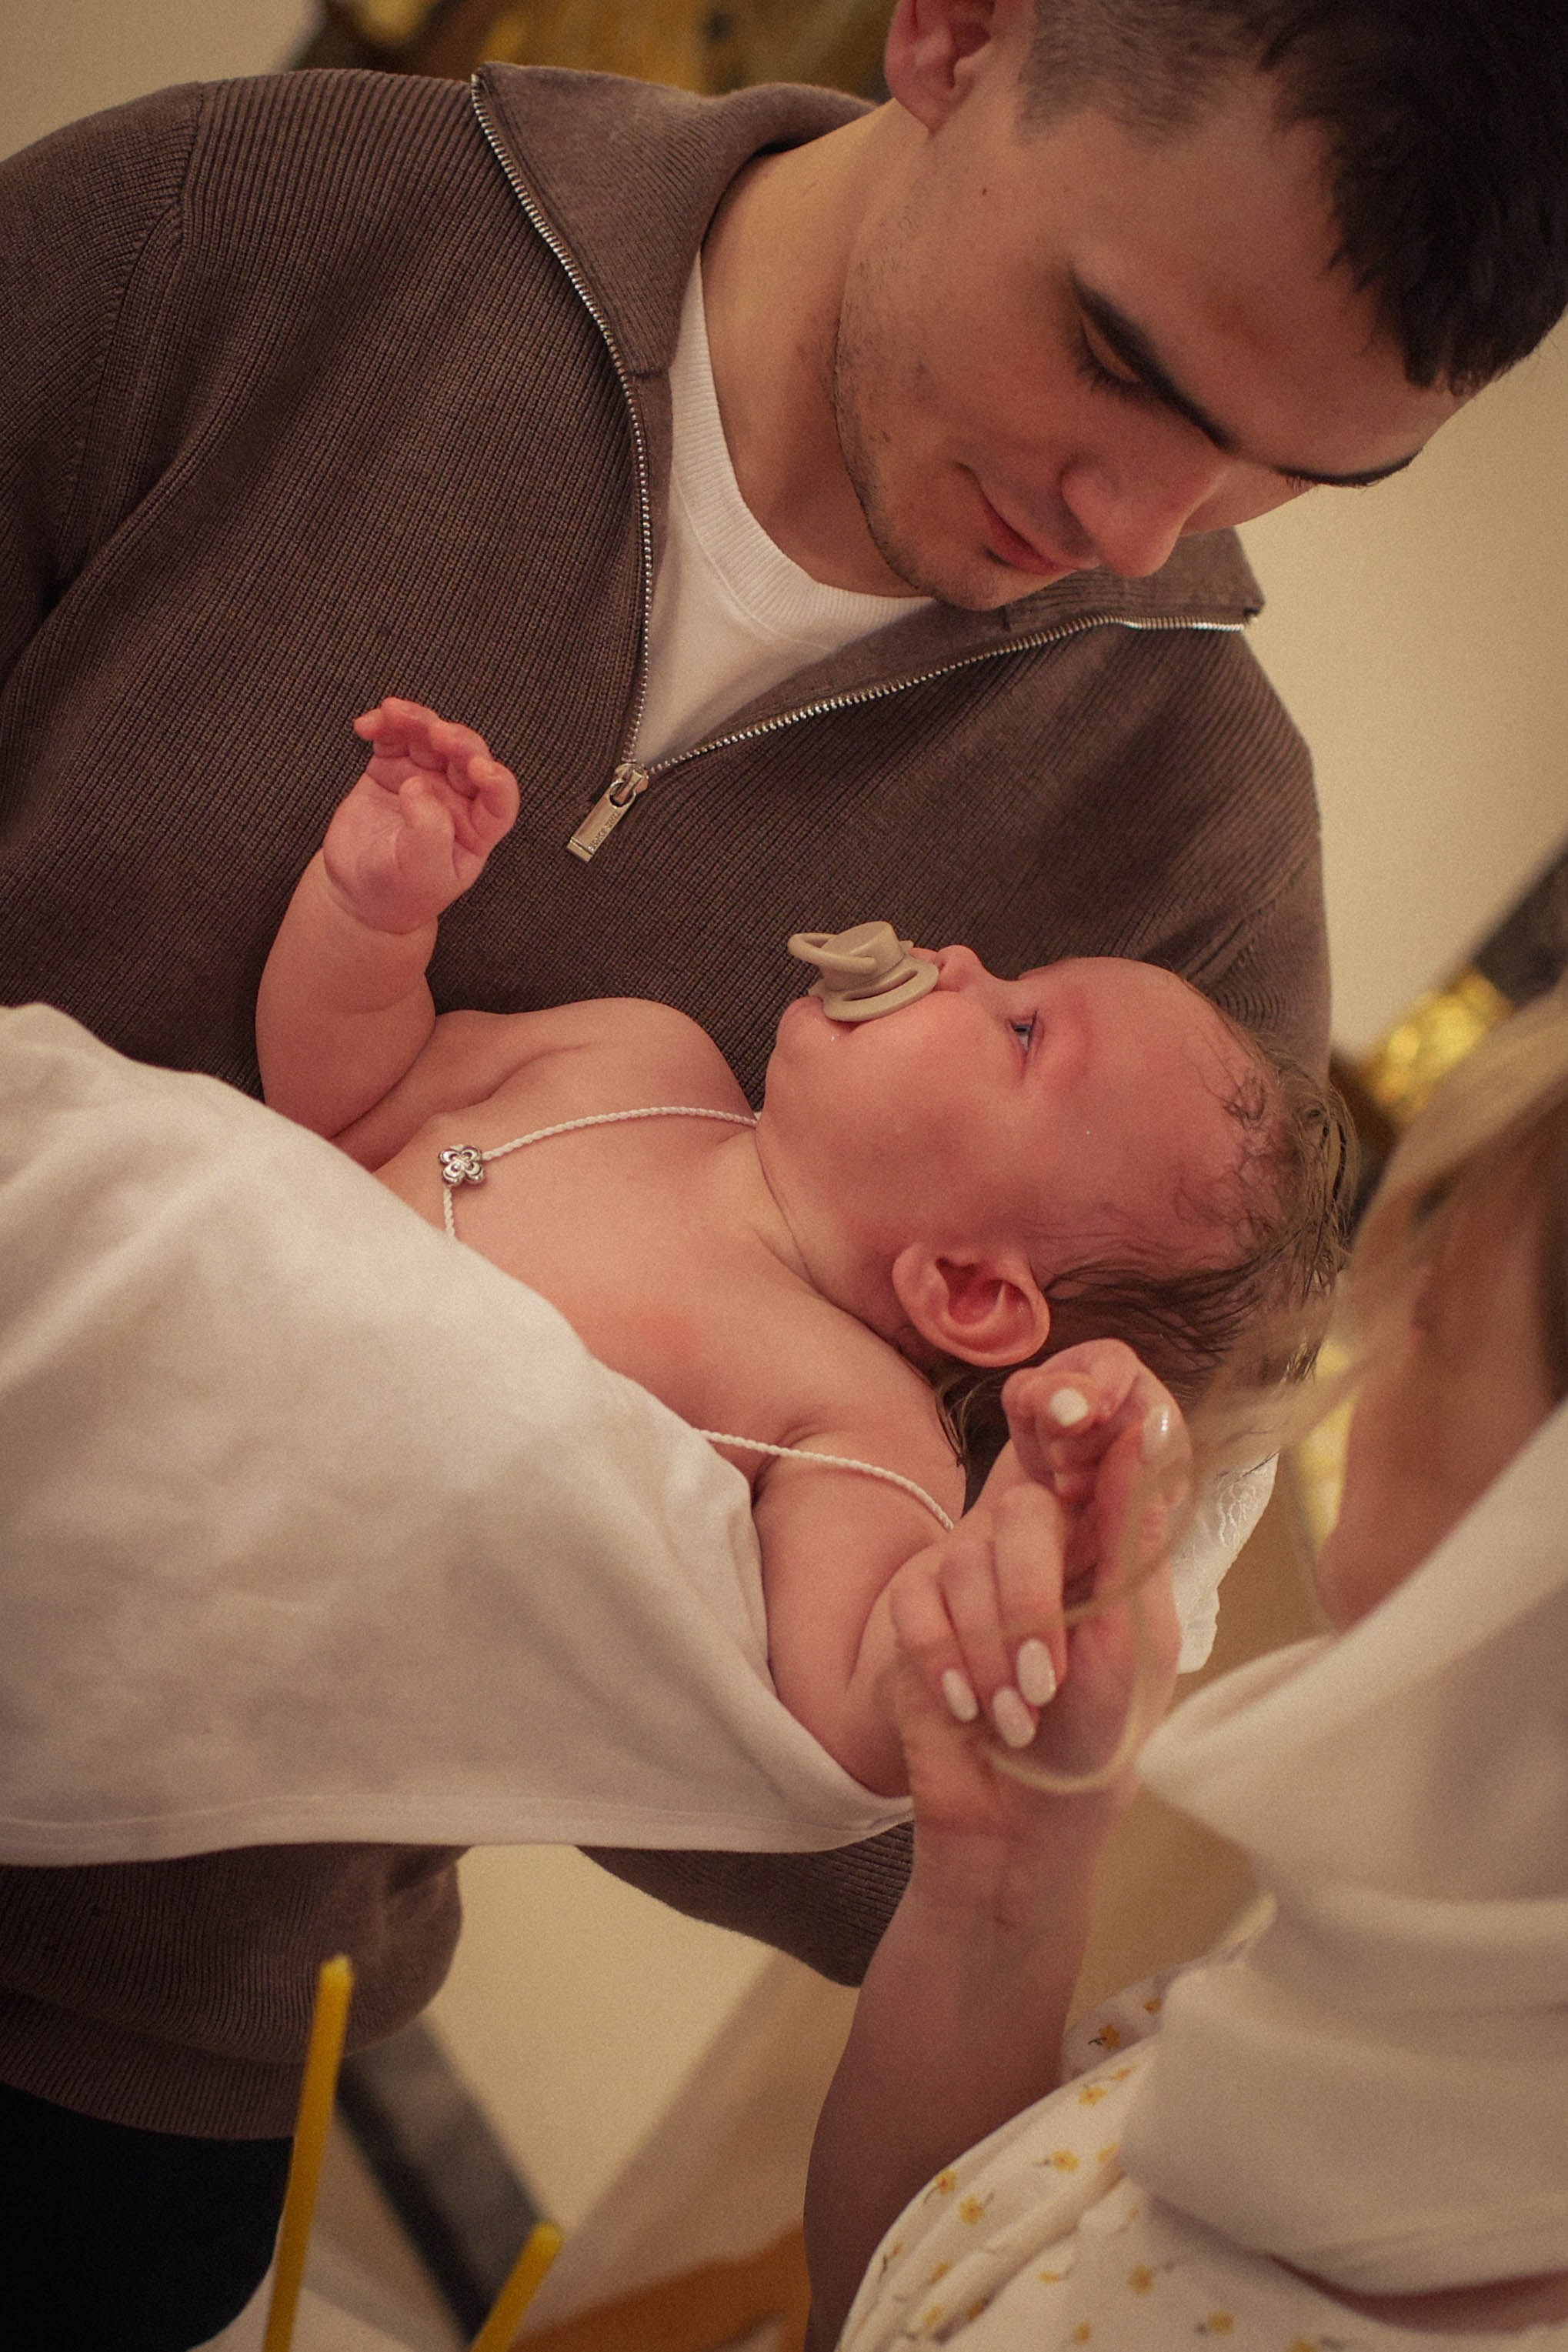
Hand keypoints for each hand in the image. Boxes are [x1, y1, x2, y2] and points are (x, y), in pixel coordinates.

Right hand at [321, 698, 519, 932]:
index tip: (481, 769)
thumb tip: (418, 785)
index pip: (499, 798)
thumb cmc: (399, 891)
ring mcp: (425, 780)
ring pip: (430, 738)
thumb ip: (428, 831)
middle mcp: (457, 799)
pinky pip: (394, 737)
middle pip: (467, 757)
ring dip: (416, 720)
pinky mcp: (393, 769)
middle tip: (437, 733)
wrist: (357, 893)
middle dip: (456, 740)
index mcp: (477, 829)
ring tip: (393, 713)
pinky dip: (384, 724)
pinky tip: (367, 725)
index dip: (495, 780)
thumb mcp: (419, 872)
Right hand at [884, 1356, 1185, 1851]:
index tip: (1078, 1422)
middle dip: (1032, 1605)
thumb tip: (1149, 1430)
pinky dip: (944, 1663)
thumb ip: (1131, 1535)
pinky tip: (967, 1709)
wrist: (1023, 1821)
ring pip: (962, 1564)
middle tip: (1047, 1681)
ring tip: (1016, 1717)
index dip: (1081, 1421)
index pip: (1089, 1450)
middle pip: (1019, 1517)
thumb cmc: (1098, 1735)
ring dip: (991, 1655)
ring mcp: (968, 1573)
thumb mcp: (1134, 1638)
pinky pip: (916, 1608)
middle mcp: (1033, 1545)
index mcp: (1099, 1540)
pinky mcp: (917, 1613)